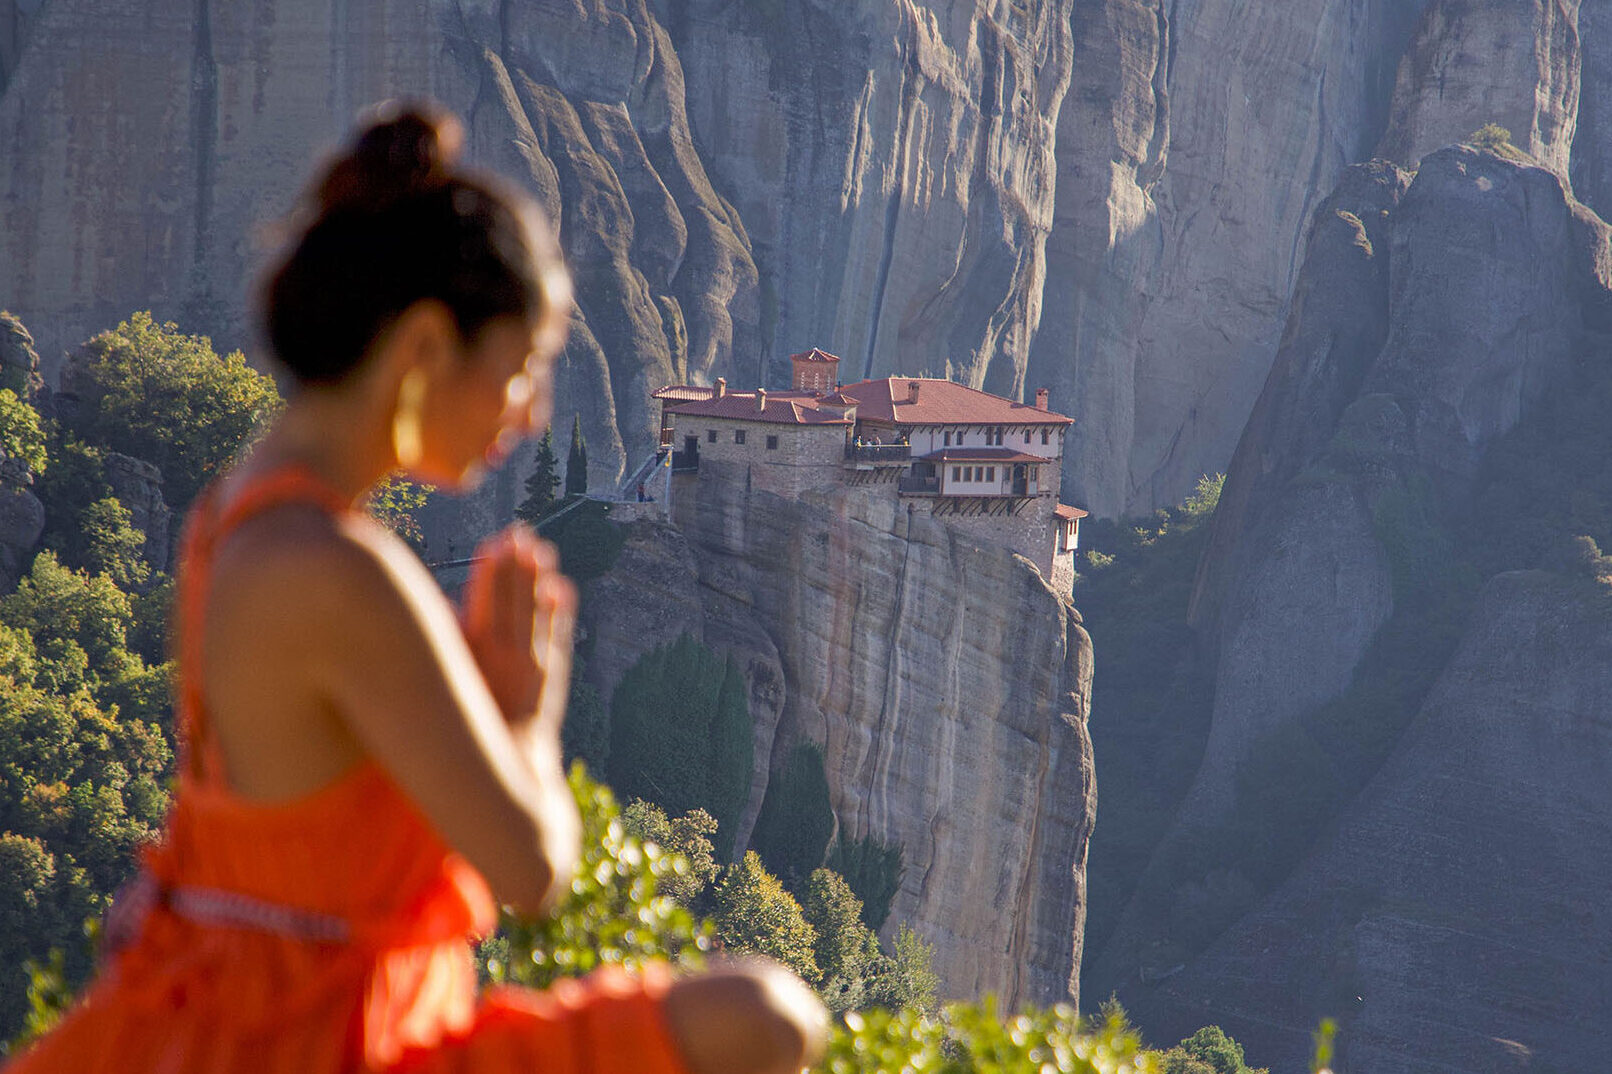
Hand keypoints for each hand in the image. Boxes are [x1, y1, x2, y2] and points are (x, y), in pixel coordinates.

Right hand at [459, 525, 576, 737]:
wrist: (500, 762)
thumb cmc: (463, 718)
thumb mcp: (447, 680)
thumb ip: (448, 642)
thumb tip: (445, 604)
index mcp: (475, 656)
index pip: (484, 602)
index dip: (490, 572)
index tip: (493, 543)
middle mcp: (507, 657)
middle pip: (513, 601)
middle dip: (516, 566)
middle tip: (519, 533)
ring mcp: (532, 666)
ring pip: (537, 614)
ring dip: (538, 580)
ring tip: (542, 550)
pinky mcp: (551, 676)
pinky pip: (557, 636)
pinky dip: (560, 612)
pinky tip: (563, 587)